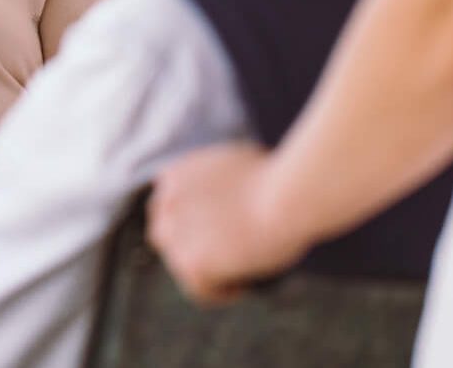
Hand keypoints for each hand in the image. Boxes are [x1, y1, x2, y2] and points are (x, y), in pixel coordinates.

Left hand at [146, 142, 307, 304]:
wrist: (286, 197)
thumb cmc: (277, 176)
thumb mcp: (238, 160)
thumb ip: (218, 178)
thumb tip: (229, 191)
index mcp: (174, 176)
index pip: (168, 207)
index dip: (191, 222)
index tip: (218, 232)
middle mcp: (166, 204)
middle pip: (166, 237)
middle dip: (192, 247)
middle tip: (224, 258)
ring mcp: (175, 236)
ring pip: (182, 266)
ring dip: (207, 272)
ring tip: (240, 275)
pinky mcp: (190, 263)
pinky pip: (200, 290)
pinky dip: (222, 292)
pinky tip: (244, 286)